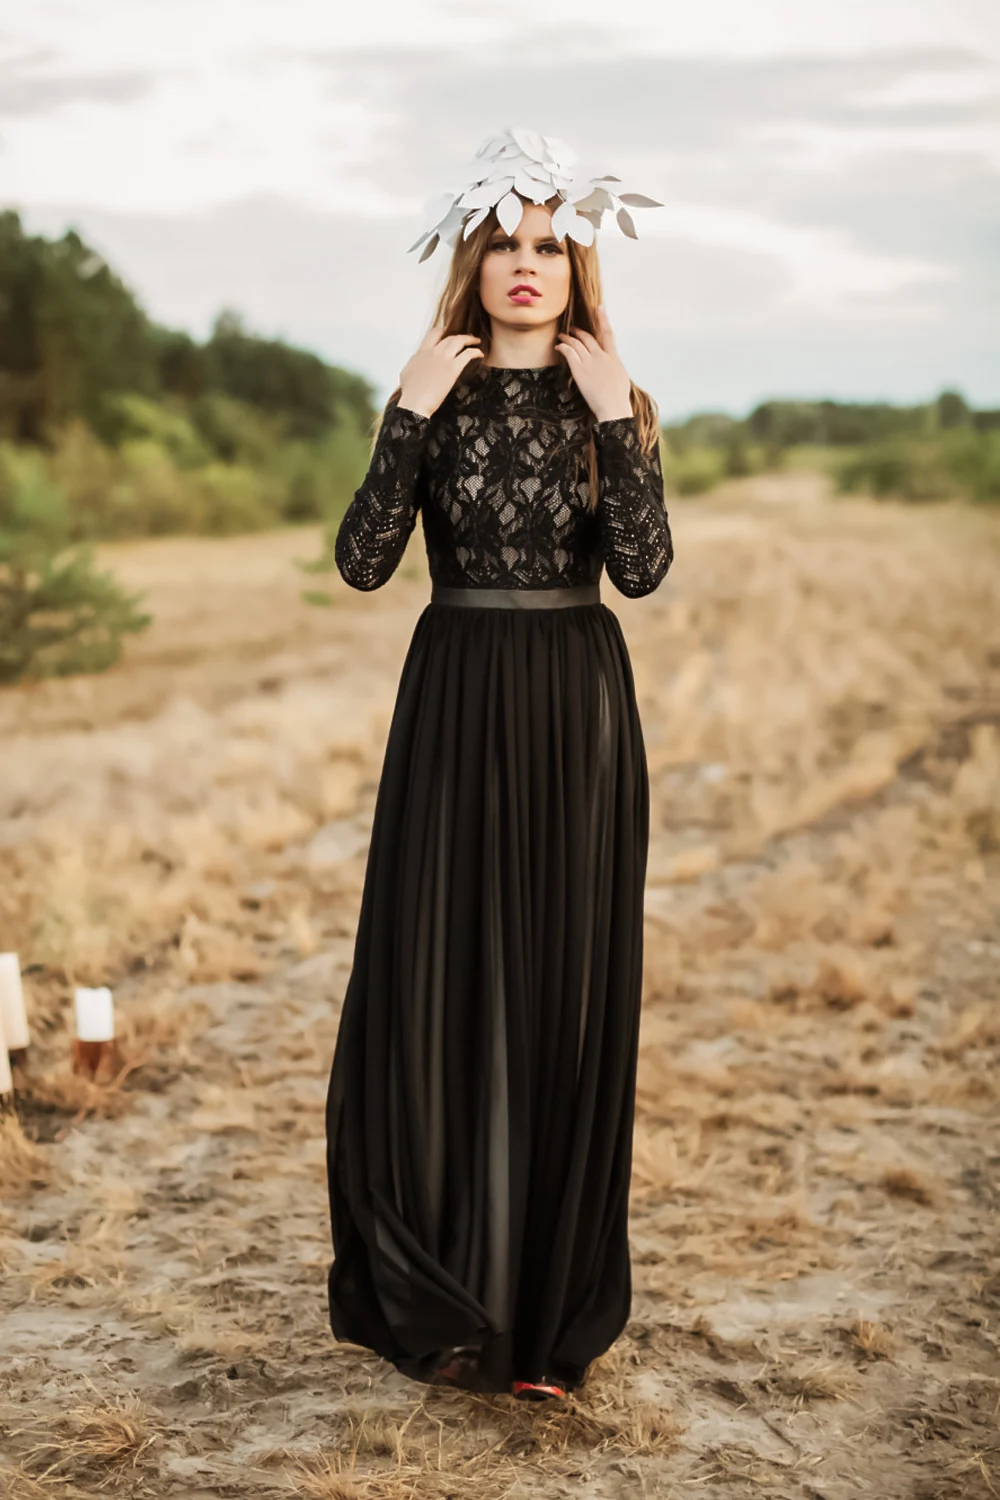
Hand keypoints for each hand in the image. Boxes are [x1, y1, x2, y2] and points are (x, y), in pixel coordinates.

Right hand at [398, 325, 483, 417]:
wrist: (415, 402)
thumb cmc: (410, 391)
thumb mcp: (408, 371)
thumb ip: (415, 361)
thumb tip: (418, 359)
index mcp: (422, 351)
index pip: (434, 333)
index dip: (444, 331)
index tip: (449, 333)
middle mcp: (434, 351)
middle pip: (450, 336)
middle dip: (460, 335)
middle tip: (467, 338)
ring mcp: (444, 359)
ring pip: (460, 341)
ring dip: (470, 339)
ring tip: (476, 342)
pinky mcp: (453, 368)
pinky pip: (468, 354)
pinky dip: (475, 352)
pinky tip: (479, 354)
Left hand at [554, 305, 633, 422]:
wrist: (613, 407)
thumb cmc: (619, 398)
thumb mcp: (621, 378)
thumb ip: (614, 368)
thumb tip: (612, 367)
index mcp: (613, 358)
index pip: (608, 333)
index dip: (603, 319)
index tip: (600, 307)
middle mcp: (601, 356)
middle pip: (588, 337)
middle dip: (579, 331)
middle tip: (572, 329)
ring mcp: (590, 362)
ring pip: (576, 343)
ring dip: (568, 338)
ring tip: (562, 336)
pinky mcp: (580, 370)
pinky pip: (569, 352)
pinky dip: (563, 347)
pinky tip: (558, 346)